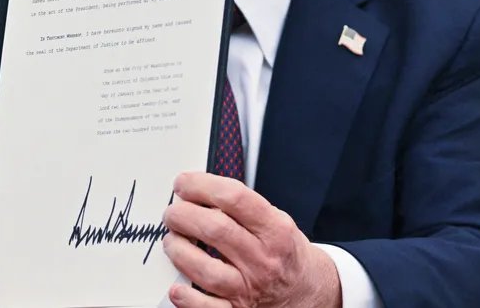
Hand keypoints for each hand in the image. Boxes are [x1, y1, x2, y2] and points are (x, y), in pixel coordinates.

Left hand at [161, 172, 340, 307]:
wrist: (307, 290)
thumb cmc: (284, 251)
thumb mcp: (277, 220)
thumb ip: (243, 205)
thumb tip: (198, 190)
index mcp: (275, 230)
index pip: (234, 198)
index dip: (202, 186)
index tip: (183, 183)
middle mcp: (263, 259)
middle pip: (216, 230)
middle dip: (184, 215)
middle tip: (172, 212)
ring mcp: (250, 287)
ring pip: (207, 269)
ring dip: (179, 250)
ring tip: (172, 240)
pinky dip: (188, 298)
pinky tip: (178, 286)